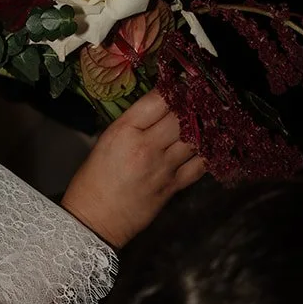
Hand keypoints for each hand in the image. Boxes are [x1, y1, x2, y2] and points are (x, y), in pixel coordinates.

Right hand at [60, 91, 204, 248]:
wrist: (94, 220)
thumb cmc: (92, 181)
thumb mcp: (105, 141)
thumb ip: (133, 124)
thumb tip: (159, 110)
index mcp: (124, 131)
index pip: (158, 100)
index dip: (174, 88)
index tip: (182, 82)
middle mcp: (146, 147)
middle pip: (182, 116)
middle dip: (193, 104)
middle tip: (200, 97)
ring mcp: (163, 167)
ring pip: (196, 138)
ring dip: (204, 126)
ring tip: (210, 117)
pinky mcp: (173, 186)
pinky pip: (200, 165)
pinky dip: (207, 153)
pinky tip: (209, 145)